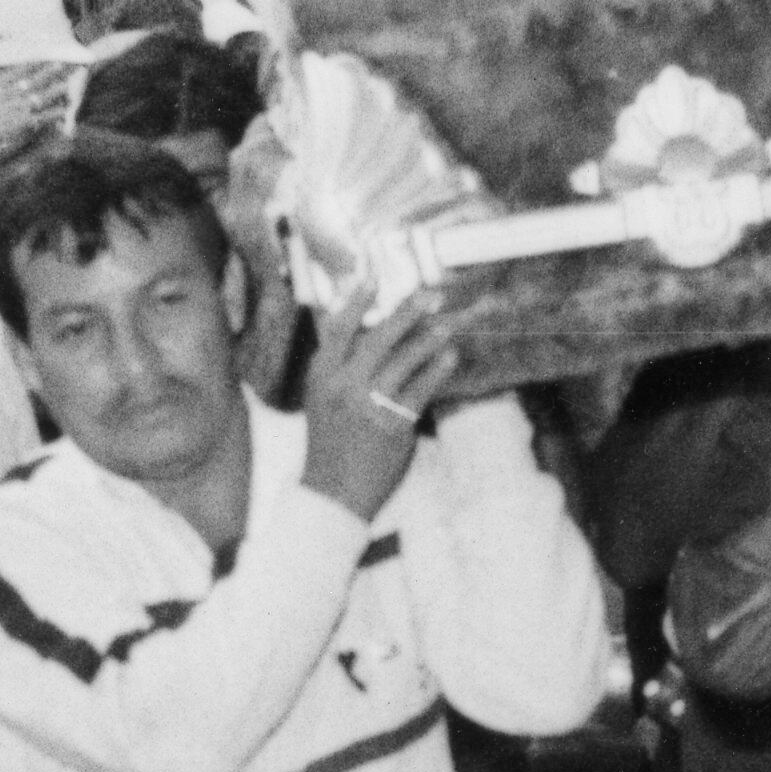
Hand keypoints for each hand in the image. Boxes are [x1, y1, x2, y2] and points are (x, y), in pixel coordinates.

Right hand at [0, 64, 77, 157]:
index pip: (16, 70)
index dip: (31, 63)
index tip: (41, 56)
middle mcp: (7, 93)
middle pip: (32, 78)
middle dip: (48, 70)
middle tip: (62, 62)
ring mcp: (15, 107)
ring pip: (41, 94)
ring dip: (55, 87)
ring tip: (68, 82)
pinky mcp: (21, 123)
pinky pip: (42, 117)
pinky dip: (54, 113)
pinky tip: (65, 110)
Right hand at [300, 290, 466, 523]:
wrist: (333, 493)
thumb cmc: (331, 443)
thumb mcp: (323, 400)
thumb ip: (341, 367)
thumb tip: (369, 332)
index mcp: (321, 376)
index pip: (338, 328)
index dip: (356, 301)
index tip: (373, 277)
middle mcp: (342, 386)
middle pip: (378, 337)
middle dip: (407, 312)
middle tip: (431, 294)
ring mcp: (368, 406)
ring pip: (404, 361)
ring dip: (429, 339)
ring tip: (447, 325)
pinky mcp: (393, 426)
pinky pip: (421, 390)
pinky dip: (437, 370)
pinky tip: (449, 357)